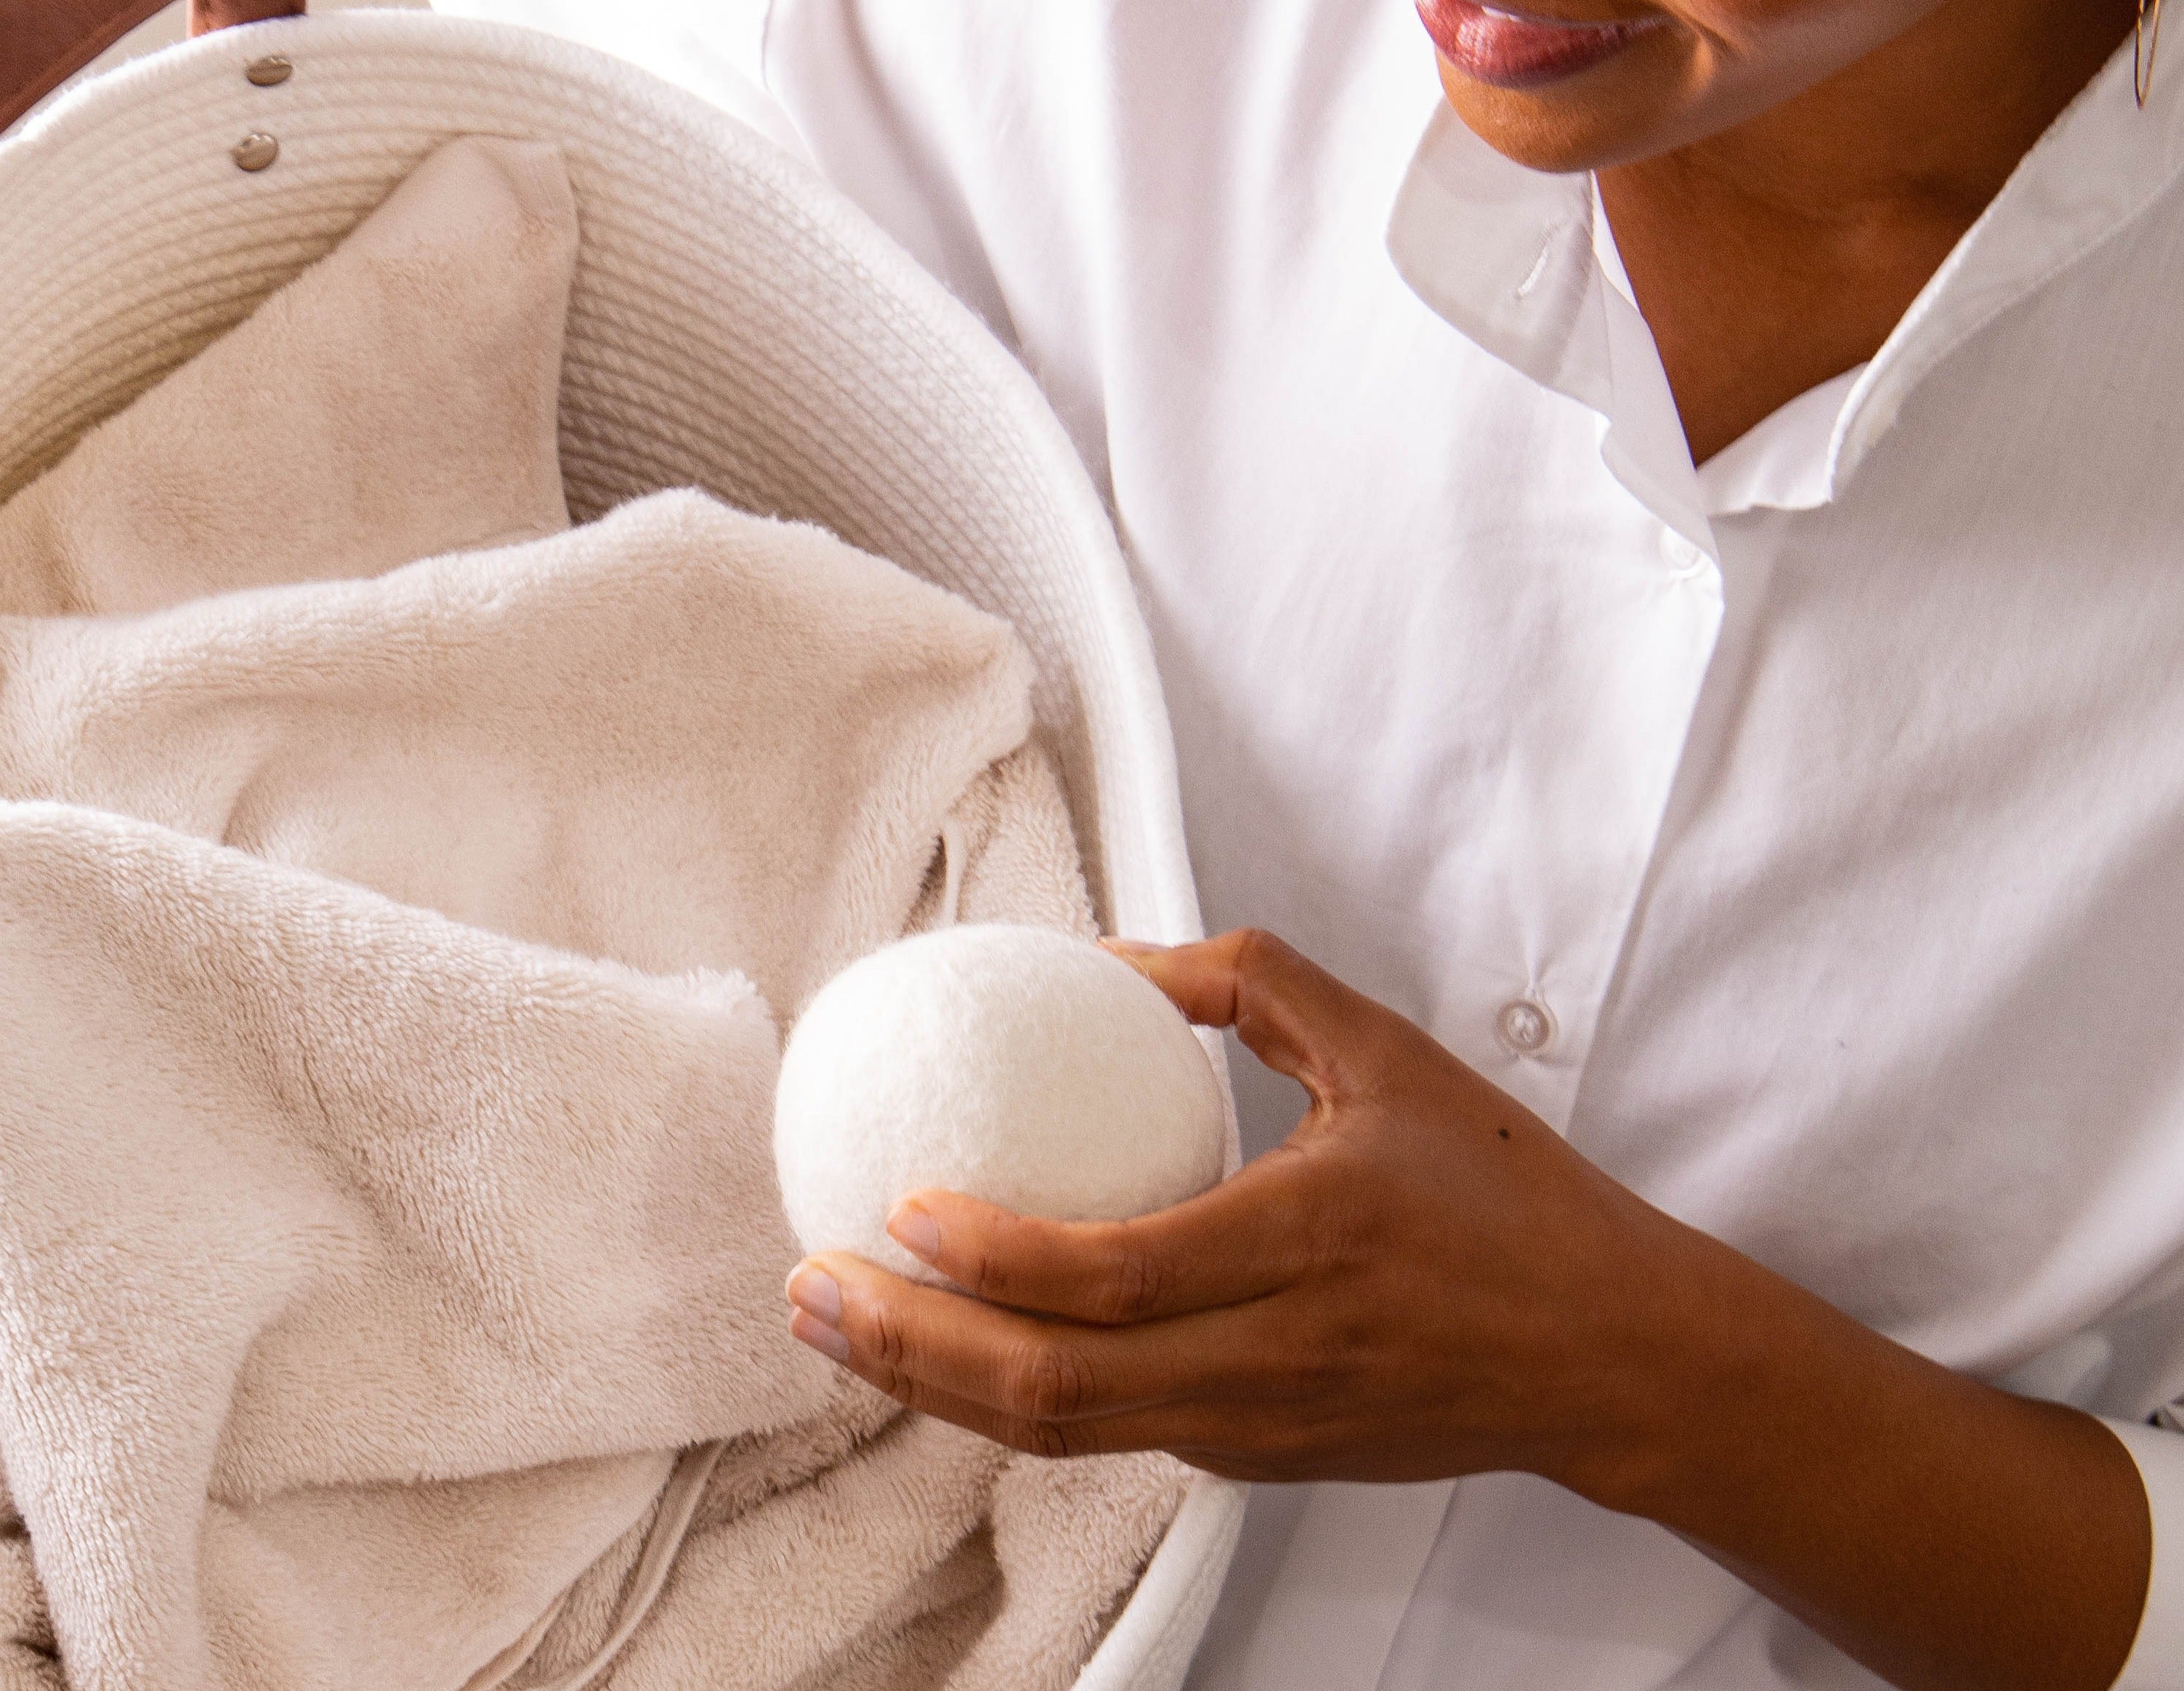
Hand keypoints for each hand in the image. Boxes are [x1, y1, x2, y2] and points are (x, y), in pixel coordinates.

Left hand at [781, 927, 2152, 1690]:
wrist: (1608, 1355)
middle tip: (808, 1286)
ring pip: (1063, 1432)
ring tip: (839, 1324)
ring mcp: (1257, 1429)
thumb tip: (1116, 955)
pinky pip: (1111, 1432)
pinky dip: (1011, 1396)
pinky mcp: (1256, 1460)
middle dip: (910, 1349)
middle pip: (1052, 1389)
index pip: (1113, 1276)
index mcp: (1301, 1244)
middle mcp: (1268, 1357)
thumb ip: (1250, 984)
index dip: (992, 1256)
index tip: (901, 1201)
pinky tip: (947, 1344)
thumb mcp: (1385, 1052)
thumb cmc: (1500, 1193)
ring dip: (935, 1386)